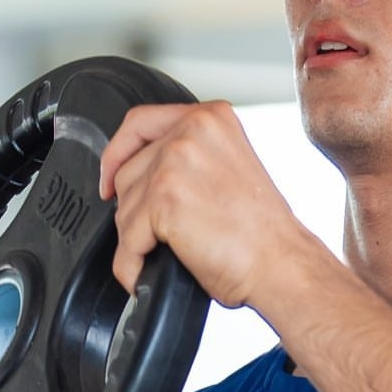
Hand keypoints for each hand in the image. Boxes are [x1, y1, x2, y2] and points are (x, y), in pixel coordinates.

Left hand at [98, 101, 302, 308]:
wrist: (281, 264)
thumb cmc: (264, 232)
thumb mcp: (229, 168)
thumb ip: (191, 157)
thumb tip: (149, 174)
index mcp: (211, 119)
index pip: (141, 123)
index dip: (118, 153)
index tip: (110, 178)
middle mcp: (191, 132)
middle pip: (129, 169)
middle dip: (134, 207)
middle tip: (154, 234)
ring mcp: (174, 164)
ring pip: (124, 206)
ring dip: (135, 238)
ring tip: (157, 255)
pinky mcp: (163, 201)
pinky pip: (127, 239)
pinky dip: (130, 264)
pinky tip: (143, 273)